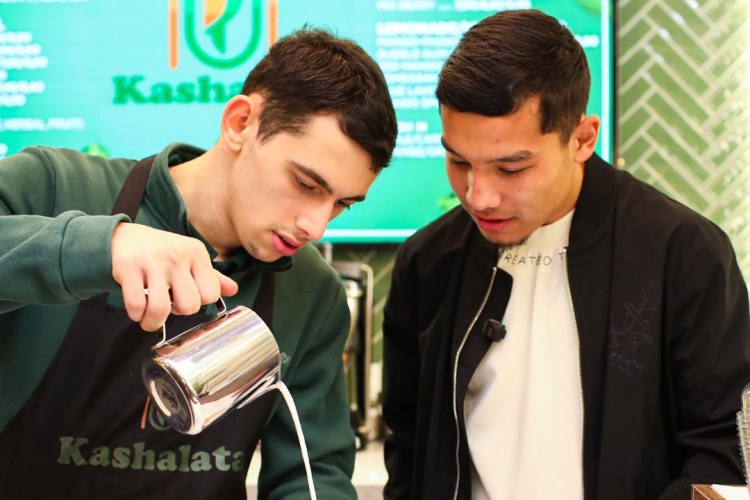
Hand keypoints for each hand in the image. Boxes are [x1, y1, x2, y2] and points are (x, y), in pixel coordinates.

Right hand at [111, 222, 238, 330]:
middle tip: (168, 306)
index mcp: (197, 253)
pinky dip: (135, 315)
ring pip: (160, 309)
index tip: (185, 298)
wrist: (124, 236)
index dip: (198, 303)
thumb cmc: (163, 253)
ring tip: (149, 319)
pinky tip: (136, 310)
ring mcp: (152, 261)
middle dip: (178, 313)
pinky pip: (136, 304)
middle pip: (189, 306)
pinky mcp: (128, 267)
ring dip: (152, 322)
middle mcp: (177, 255)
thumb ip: (212, 277)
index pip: (210, 294)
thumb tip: (233, 290)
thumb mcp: (191, 258)